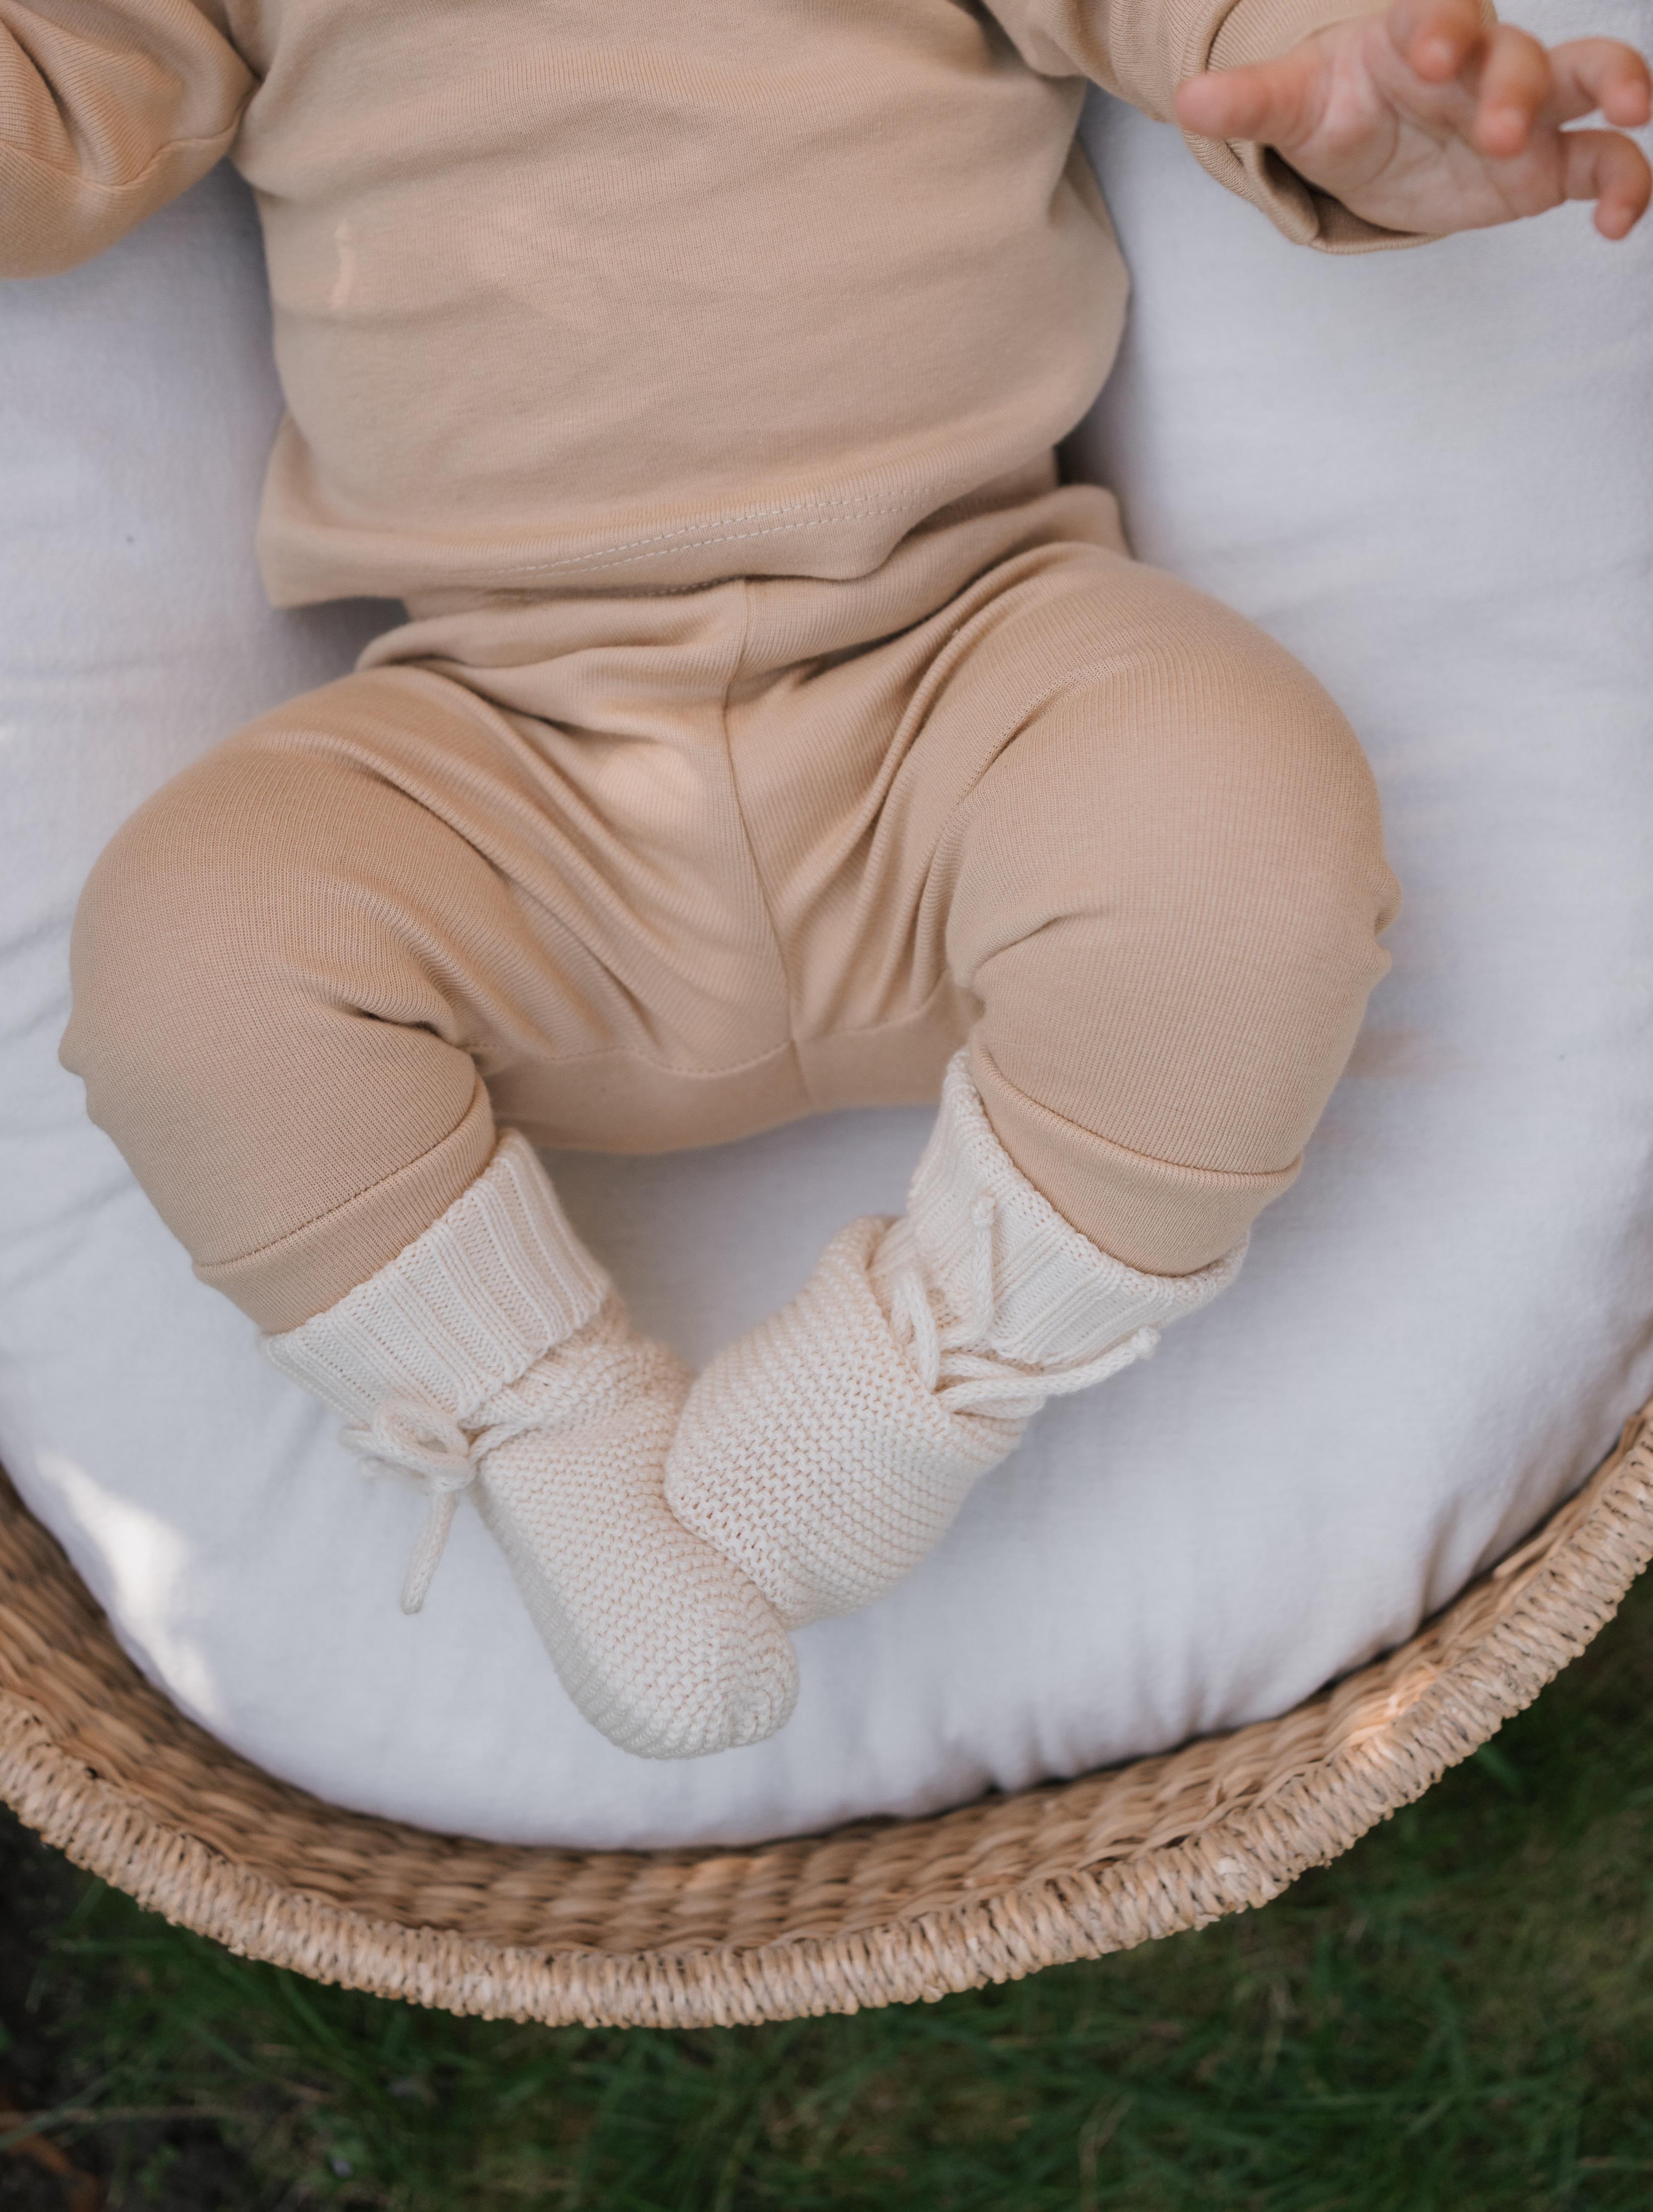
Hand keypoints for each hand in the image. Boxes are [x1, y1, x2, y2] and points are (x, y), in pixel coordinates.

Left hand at [1173, 0, 1651, 239]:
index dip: (1443, 23)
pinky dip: (1622, 184)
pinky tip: (1618, 225)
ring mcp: (1524, 109)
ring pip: (1587, 81)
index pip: (1441, 10)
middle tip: (1497, 131)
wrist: (1369, 138)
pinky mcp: (1547, 164)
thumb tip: (1188, 102)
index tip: (1432, 51)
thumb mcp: (1291, 104)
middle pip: (1518, 53)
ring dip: (1614, 93)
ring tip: (1630, 118)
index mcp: (1418, 33)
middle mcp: (1482, 63)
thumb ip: (1248, 102)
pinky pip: (1600, 163)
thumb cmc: (1337, 105)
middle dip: (1514, 85)